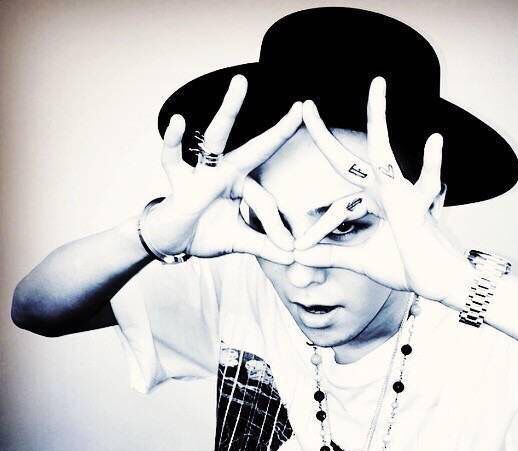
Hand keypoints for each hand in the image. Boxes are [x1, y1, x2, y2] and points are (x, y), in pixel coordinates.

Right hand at [144, 75, 300, 263]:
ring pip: (216, 139)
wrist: (172, 242)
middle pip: (255, 147)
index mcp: (242, 186)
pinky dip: (172, 140)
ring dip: (229, 111)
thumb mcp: (240, 242)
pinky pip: (172, 158)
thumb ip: (265, 247)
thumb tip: (293, 257)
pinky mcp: (178, 182)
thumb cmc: (206, 233)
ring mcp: (201, 174)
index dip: (276, 226)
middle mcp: (225, 173)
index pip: (266, 200)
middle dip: (279, 131)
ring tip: (241, 83)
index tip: (288, 248)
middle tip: (302, 107)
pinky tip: (179, 120)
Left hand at [294, 77, 470, 301]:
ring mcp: (401, 195)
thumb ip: (330, 255)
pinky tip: (434, 140)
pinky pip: (426, 184)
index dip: (318, 231)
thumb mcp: (359, 261)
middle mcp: (385, 193)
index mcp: (373, 204)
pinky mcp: (418, 206)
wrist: (440, 279)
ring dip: (378, 117)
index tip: (301, 246)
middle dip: (324, 137)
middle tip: (306, 108)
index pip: (337, 207)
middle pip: (347, 162)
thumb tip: (296, 255)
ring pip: (383, 151)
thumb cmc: (407, 268)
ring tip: (377, 84)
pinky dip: (433, 166)